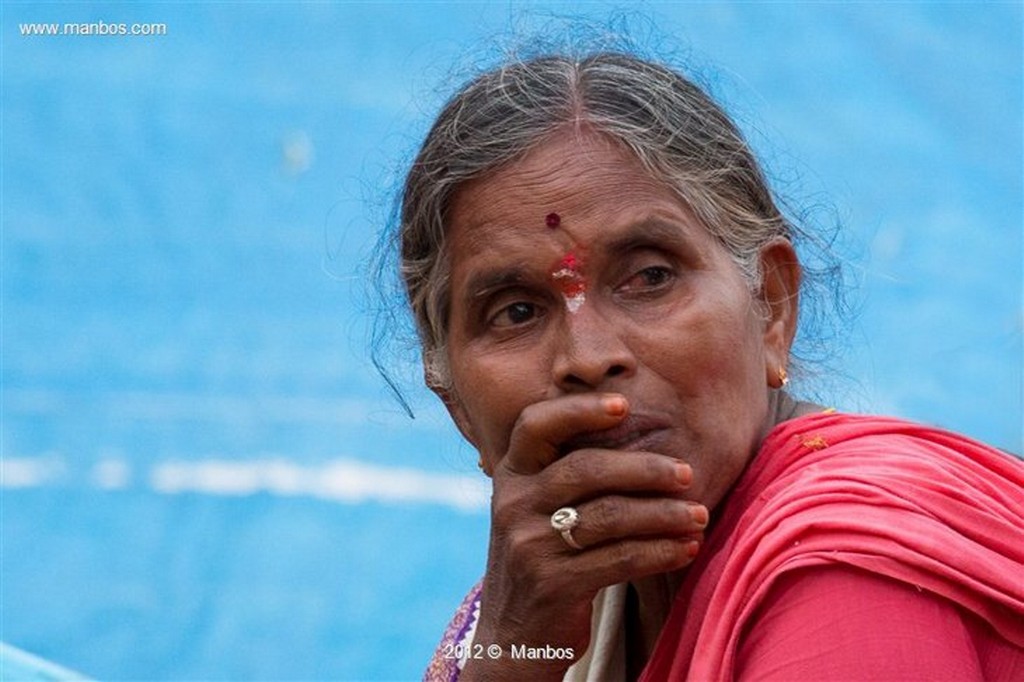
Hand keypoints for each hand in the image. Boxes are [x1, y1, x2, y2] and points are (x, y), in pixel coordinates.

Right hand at [462, 393, 706, 680]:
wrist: (514, 635)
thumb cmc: (545, 556)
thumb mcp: (537, 507)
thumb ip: (567, 470)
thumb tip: (634, 423)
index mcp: (511, 475)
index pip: (536, 424)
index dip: (579, 409)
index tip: (624, 404)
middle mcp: (513, 504)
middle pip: (586, 469)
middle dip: (645, 469)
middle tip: (687, 474)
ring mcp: (528, 546)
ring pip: (609, 516)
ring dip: (663, 514)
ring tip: (699, 516)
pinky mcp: (551, 584)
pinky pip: (618, 559)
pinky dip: (660, 552)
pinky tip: (687, 548)